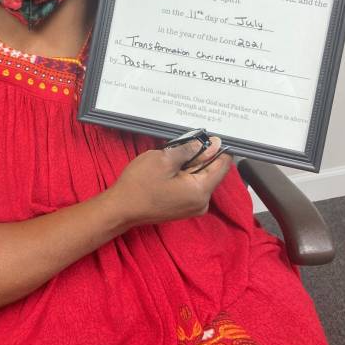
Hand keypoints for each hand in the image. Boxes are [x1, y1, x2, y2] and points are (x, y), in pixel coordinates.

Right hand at [108, 137, 231, 227]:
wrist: (121, 208)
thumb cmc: (140, 184)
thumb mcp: (164, 159)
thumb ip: (190, 150)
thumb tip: (212, 144)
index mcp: (201, 191)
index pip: (223, 166)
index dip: (217, 148)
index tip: (205, 137)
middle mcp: (202, 202)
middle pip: (210, 171)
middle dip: (199, 155)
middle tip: (179, 146)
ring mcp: (193, 207)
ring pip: (199, 177)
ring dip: (189, 164)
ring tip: (170, 157)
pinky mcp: (183, 207)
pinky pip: (191, 185)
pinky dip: (184, 174)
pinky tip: (169, 168)